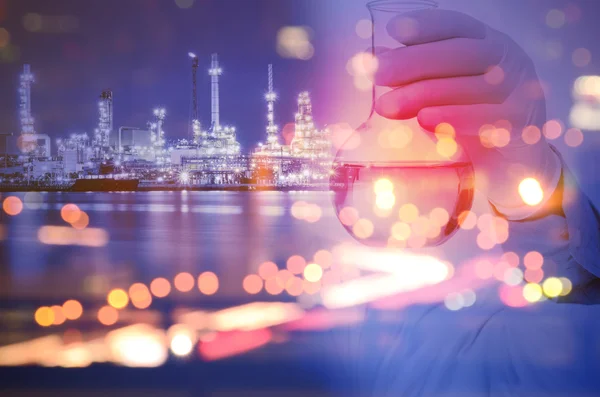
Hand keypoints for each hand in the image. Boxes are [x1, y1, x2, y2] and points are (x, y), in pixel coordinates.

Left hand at [374, 9, 560, 217]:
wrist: (513, 166)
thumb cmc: (473, 120)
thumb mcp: (444, 93)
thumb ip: (417, 74)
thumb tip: (377, 58)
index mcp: (489, 45)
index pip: (459, 27)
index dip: (427, 26)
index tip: (393, 30)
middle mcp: (510, 62)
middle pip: (462, 53)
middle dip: (414, 62)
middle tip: (377, 74)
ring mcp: (521, 93)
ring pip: (472, 86)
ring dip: (425, 94)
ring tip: (387, 106)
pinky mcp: (524, 128)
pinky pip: (487, 119)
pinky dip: (454, 118)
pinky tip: (425, 121)